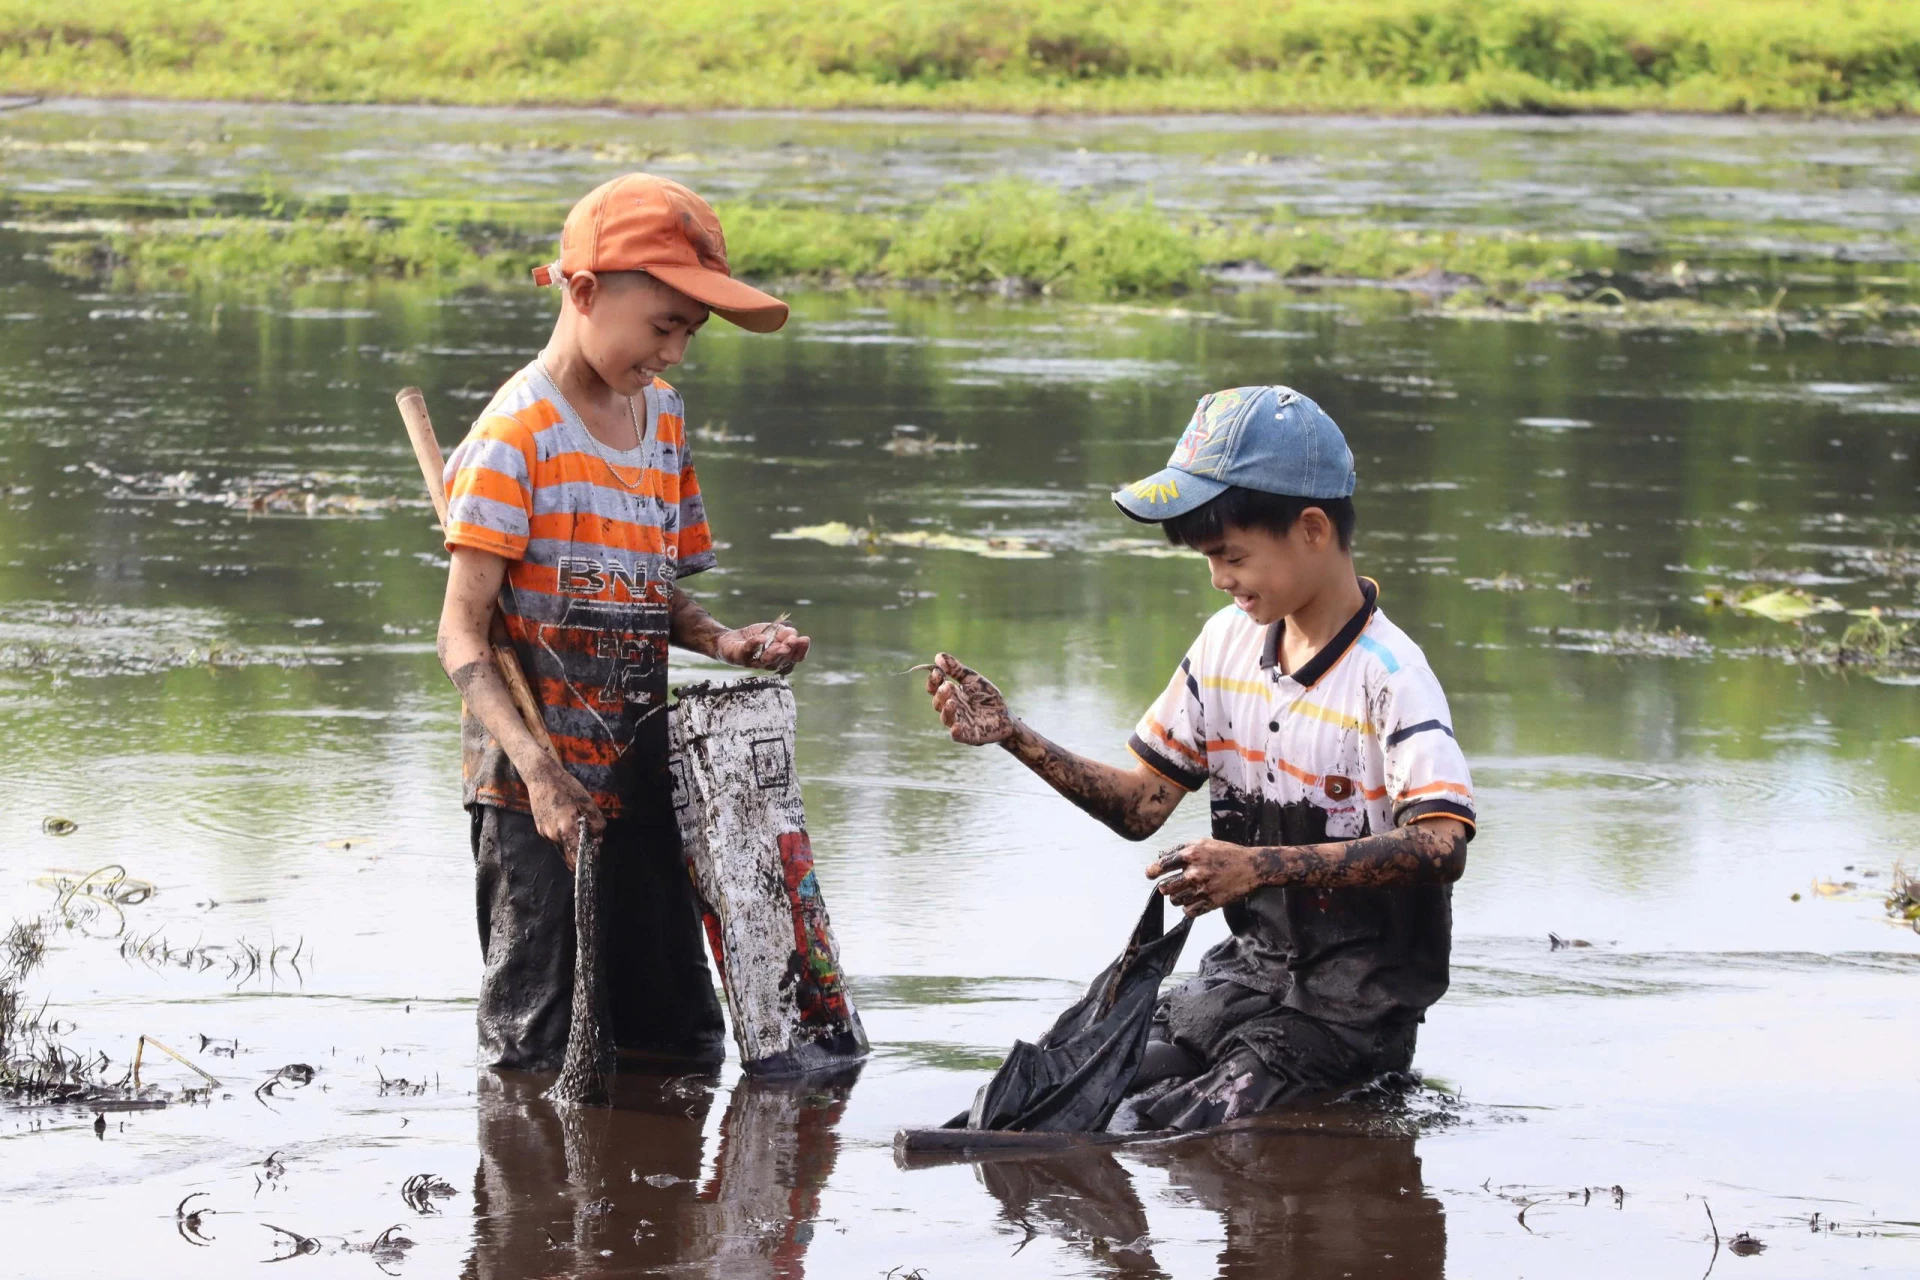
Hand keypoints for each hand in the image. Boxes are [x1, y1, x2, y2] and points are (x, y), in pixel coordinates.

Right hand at [525, 756, 604, 870]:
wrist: (541, 776)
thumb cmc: (565, 786)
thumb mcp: (586, 802)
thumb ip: (595, 822)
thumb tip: (598, 838)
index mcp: (565, 829)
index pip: (576, 856)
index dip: (587, 857)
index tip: (595, 854)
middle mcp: (553, 835)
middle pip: (570, 854)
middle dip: (581, 850)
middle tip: (592, 838)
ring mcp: (544, 833)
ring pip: (563, 846)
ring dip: (572, 841)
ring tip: (579, 824)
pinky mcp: (540, 829)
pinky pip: (556, 839)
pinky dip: (564, 835)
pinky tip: (568, 820)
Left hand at [716, 619, 810, 674]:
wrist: (730, 640)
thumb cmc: (755, 637)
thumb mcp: (774, 631)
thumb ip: (784, 633)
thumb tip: (793, 634)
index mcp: (781, 658)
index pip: (796, 658)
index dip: (801, 650)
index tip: (805, 639)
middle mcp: (770, 663)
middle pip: (783, 659)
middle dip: (789, 649)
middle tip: (792, 640)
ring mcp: (755, 662)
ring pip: (768, 659)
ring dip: (775, 651)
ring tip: (782, 645)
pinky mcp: (740, 657)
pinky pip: (748, 650)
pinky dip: (755, 644)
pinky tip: (762, 638)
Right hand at [926, 653, 1015, 745]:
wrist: (1006, 715)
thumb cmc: (987, 696)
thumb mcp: (973, 680)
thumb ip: (956, 669)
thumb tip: (938, 656)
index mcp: (950, 694)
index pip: (935, 688)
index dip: (933, 681)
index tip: (936, 671)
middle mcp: (951, 709)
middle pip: (938, 703)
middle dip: (941, 694)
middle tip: (948, 686)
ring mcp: (959, 722)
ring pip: (945, 718)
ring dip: (946, 710)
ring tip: (951, 702)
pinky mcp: (969, 735)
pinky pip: (958, 736)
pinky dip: (955, 732)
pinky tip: (956, 726)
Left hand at [1147, 839, 1264, 916]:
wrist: (1252, 867)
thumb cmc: (1227, 853)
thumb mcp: (1204, 843)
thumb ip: (1180, 849)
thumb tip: (1160, 856)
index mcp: (1192, 855)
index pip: (1163, 865)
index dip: (1153, 871)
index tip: (1150, 874)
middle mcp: (1195, 873)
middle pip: (1165, 887)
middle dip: (1164, 887)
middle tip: (1169, 885)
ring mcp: (1203, 889)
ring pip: (1175, 901)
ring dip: (1176, 897)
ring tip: (1185, 891)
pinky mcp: (1211, 903)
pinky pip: (1188, 911)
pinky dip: (1188, 908)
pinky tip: (1193, 900)